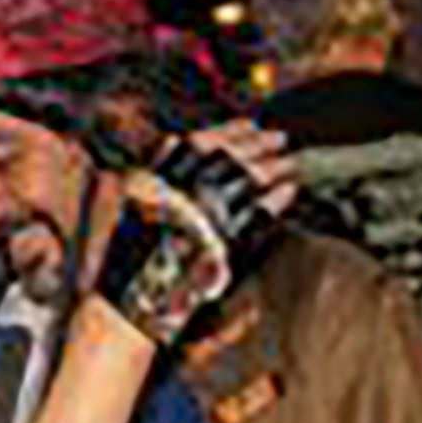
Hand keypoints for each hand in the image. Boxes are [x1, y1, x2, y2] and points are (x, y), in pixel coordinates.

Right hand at [99, 127, 294, 347]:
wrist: (136, 298)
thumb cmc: (133, 254)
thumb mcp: (136, 201)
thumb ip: (157, 167)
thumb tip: (173, 139)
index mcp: (162, 177)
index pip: (202, 141)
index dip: (229, 130)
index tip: (249, 124)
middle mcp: (186, 191)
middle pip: (233, 157)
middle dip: (260, 144)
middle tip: (279, 138)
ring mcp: (209, 216)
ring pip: (250, 180)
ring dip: (273, 166)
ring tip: (288, 161)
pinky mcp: (228, 243)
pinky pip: (261, 214)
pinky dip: (277, 200)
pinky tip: (288, 191)